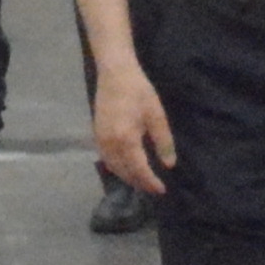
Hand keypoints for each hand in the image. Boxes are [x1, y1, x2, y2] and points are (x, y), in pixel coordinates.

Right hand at [90, 70, 175, 193]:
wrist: (115, 74)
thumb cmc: (139, 92)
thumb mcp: (156, 116)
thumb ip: (163, 142)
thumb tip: (169, 165)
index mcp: (126, 140)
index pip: (139, 170)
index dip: (150, 182)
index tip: (162, 190)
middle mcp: (110, 144)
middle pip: (124, 172)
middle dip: (139, 183)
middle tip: (153, 188)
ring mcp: (100, 140)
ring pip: (113, 168)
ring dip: (127, 177)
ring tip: (142, 181)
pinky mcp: (96, 135)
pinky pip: (106, 159)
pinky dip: (117, 167)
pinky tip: (126, 166)